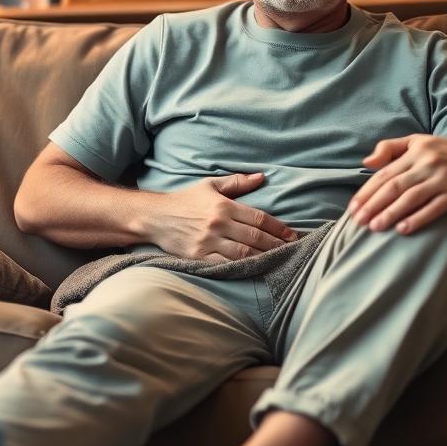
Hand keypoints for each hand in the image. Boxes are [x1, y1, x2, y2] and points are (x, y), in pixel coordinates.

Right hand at [147, 173, 297, 261]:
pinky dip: (242, 267)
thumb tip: (262, 177)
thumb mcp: (210, 185)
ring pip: (243, 252)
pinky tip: (254, 268)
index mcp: (223, 206)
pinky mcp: (199, 256)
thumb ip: (237, 182)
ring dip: (263, 257)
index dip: (277, 227)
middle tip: (291, 249)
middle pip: (254, 237)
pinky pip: (225, 263)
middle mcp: (218, 224)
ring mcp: (208, 241)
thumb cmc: (185, 200)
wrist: (155, 217)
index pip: (258, 217)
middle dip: (275, 244)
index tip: (291, 234)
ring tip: (278, 260)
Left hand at [348, 134, 446, 233]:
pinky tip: (403, 229)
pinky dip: (417, 219)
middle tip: (357, 222)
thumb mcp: (420, 141)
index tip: (352, 208)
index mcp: (416, 151)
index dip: (366, 192)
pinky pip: (434, 208)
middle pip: (394, 186)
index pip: (384, 173)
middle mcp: (427, 163)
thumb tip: (366, 162)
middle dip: (373, 205)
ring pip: (410, 198)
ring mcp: (442, 179)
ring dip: (390, 214)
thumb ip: (391, 148)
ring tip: (374, 227)